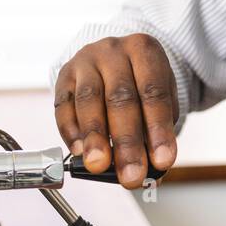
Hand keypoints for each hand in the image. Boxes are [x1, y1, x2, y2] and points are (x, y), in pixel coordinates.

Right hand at [53, 33, 177, 188]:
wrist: (115, 57)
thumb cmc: (140, 84)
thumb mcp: (159, 100)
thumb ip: (157, 131)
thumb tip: (153, 170)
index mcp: (145, 51)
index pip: (154, 93)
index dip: (158, 129)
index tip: (162, 161)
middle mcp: (114, 51)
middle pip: (121, 98)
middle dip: (126, 142)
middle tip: (131, 174)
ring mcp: (86, 61)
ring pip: (89, 99)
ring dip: (94, 137)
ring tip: (99, 165)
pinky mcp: (64, 75)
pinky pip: (63, 104)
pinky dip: (70, 130)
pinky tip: (78, 151)